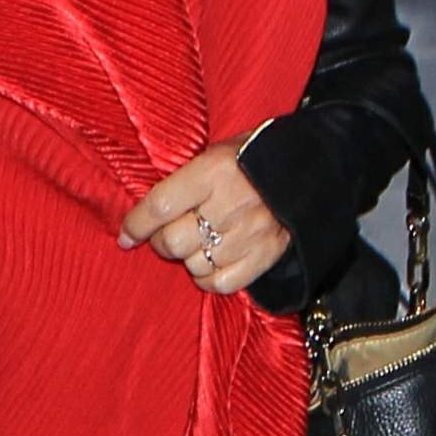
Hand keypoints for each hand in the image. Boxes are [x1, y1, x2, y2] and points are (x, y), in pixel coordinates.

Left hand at [117, 134, 289, 295]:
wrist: (309, 168)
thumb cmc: (251, 155)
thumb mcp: (215, 152)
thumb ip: (183, 180)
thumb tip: (147, 212)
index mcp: (213, 171)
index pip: (160, 206)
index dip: (136, 225)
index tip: (126, 236)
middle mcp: (230, 204)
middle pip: (173, 241)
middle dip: (160, 242)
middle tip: (165, 235)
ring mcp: (250, 234)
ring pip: (194, 265)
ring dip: (186, 257)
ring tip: (196, 242)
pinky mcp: (265, 256)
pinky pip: (220, 283)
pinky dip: (208, 277)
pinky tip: (210, 260)